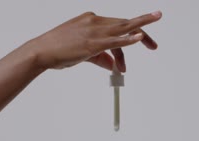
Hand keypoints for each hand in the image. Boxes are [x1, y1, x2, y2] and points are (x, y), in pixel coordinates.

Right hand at [27, 11, 161, 71]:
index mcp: (91, 20)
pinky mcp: (92, 44)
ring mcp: (94, 31)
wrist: (41, 51)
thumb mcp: (82, 52)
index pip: (116, 28)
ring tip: (156, 17)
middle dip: (142, 31)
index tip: (137, 49)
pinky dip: (128, 39)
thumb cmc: (58, 50)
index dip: (129, 40)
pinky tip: (140, 37)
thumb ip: (101, 58)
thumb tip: (114, 65)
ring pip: (123, 27)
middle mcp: (94, 22)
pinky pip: (114, 40)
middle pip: (124, 25)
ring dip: (142, 25)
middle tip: (154, 43)